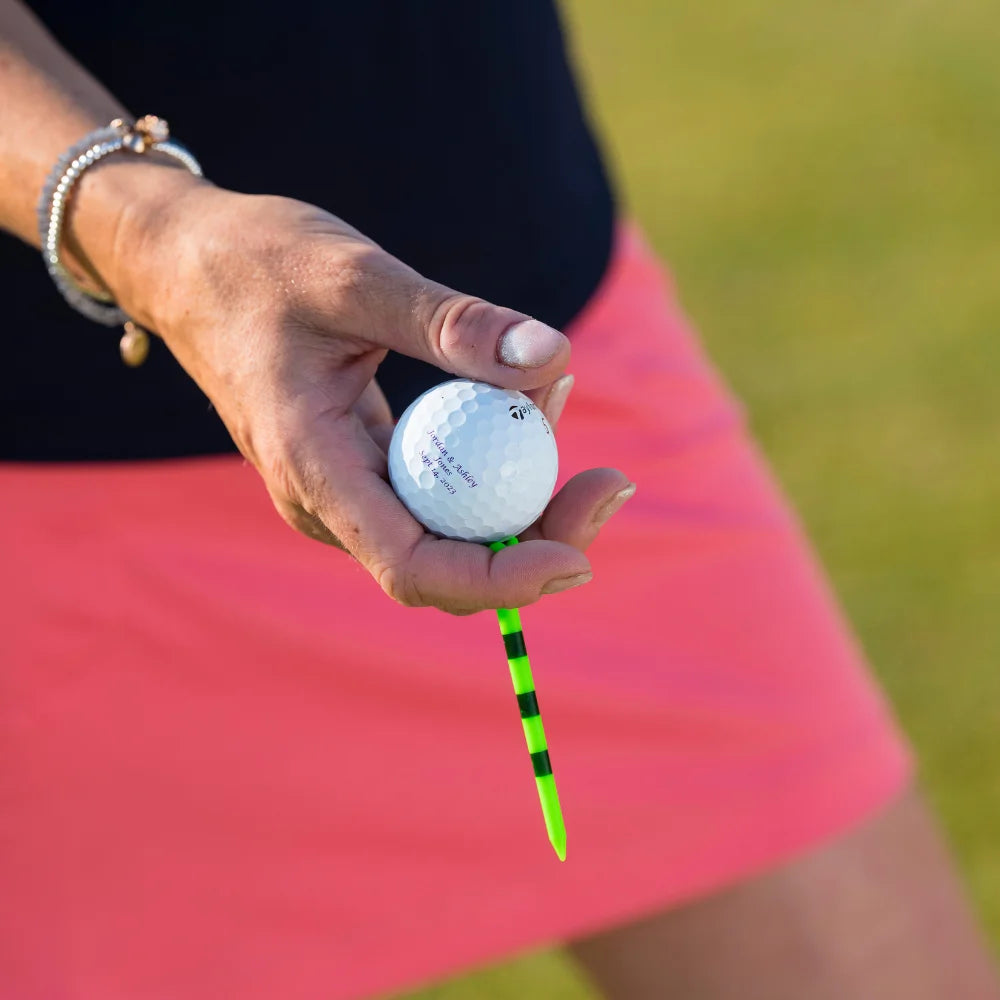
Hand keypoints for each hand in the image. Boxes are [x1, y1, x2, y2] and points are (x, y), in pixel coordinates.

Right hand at [101, 178, 632, 613]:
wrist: (187, 265)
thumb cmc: (255, 265)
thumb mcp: (356, 278)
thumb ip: (450, 322)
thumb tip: (551, 353)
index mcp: (314, 471)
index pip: (414, 570)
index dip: (502, 580)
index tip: (580, 556)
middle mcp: (329, 500)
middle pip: (448, 562)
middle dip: (537, 535)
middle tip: (611, 481)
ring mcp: (345, 489)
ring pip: (449, 527)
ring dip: (519, 485)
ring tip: (558, 394)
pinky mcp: (362, 466)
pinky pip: (438, 486)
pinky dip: (489, 452)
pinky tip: (525, 394)